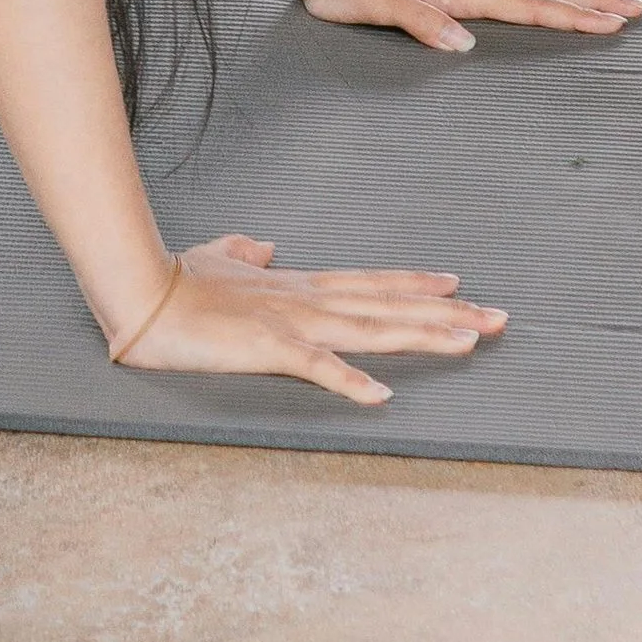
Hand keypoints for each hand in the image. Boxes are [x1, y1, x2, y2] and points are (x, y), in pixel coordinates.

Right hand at [113, 232, 506, 407]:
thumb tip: (266, 246)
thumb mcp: (220, 258)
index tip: (457, 285)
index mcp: (299, 286)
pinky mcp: (268, 347)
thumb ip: (247, 252)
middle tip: (499, 318)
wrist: (141, 292)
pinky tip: (382, 395)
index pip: (371, 283)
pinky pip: (316, 366)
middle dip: (447, 313)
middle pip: (390, 305)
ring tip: (469, 342)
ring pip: (371, 329)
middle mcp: (308, 300)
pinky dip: (350, 379)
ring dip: (421, 336)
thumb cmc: (178, 282)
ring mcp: (292, 322)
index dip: (415, 284)